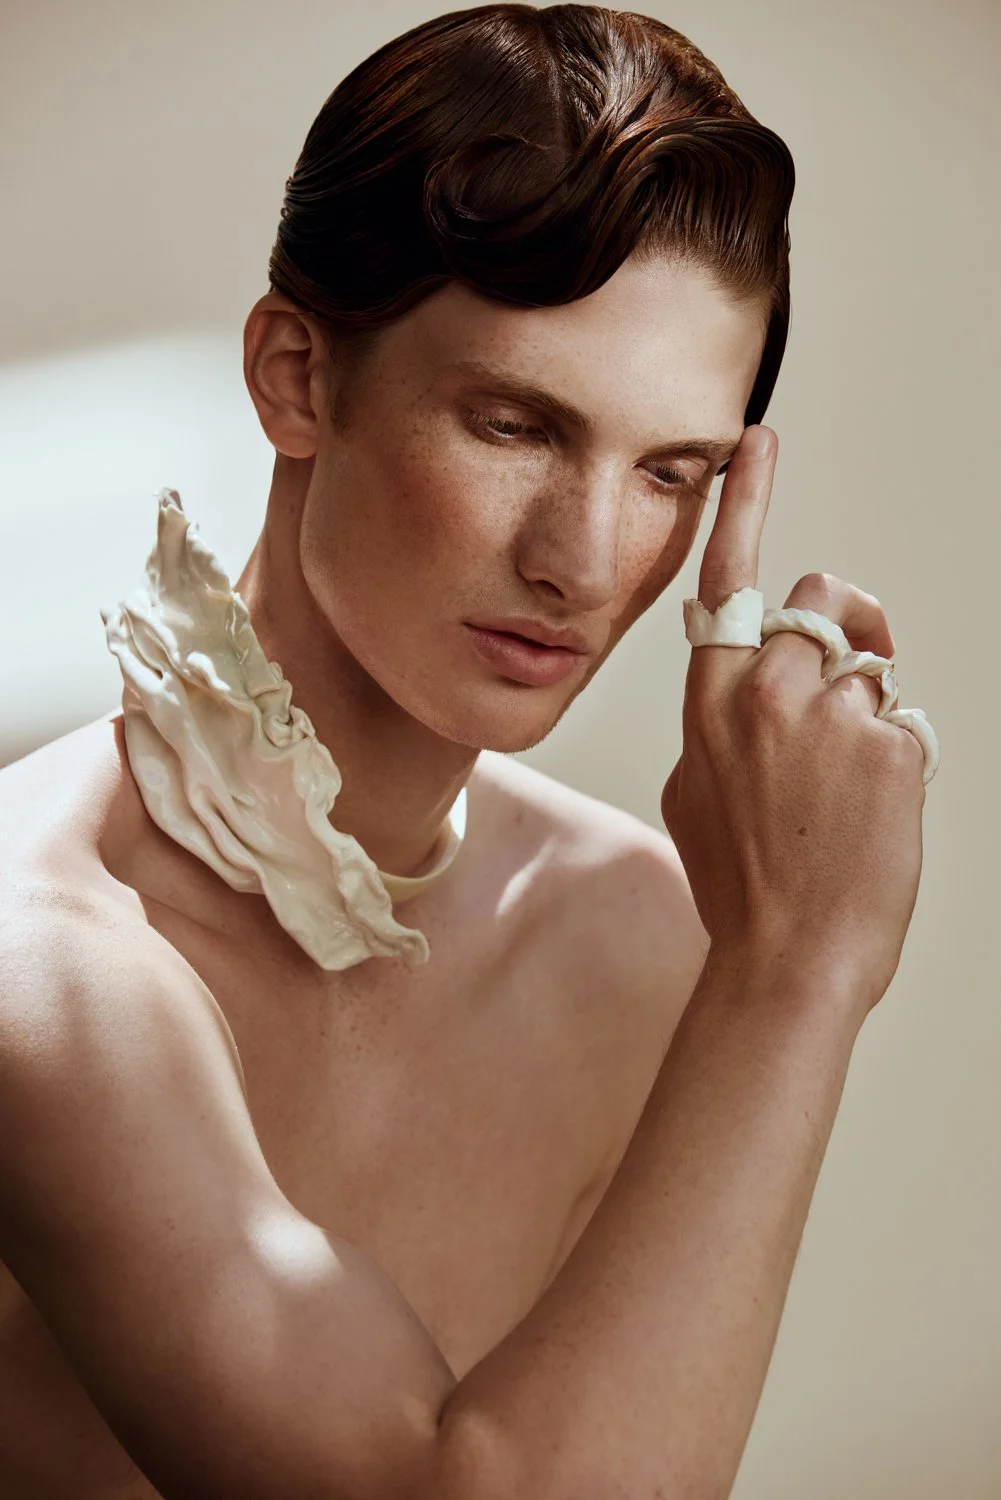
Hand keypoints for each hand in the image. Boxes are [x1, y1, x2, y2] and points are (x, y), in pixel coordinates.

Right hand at [660, 426, 925, 1012]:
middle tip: (857, 677)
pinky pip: (903, 724)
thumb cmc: (742, 885)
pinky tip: (870, 816)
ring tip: (848, 790)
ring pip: (871, 669)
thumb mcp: (694, 792)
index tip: (758, 444)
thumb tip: (736, 676)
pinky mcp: (889, 747)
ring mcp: (831, 718)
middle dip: (846, 628)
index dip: (746, 503)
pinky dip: (895, 761)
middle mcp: (768, 693)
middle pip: (825, 599)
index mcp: (711, 703)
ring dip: (869, 711)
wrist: (792, 960)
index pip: (729, 577)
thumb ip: (714, 719)